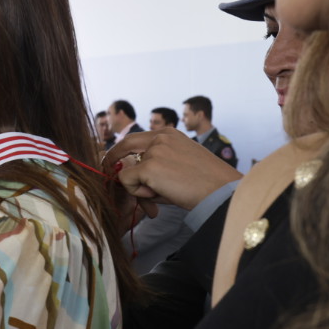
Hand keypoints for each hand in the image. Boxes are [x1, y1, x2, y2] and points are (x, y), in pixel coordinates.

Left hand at [104, 130, 241, 213]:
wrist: (221, 191)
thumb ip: (155, 165)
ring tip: (162, 194)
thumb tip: (127, 177)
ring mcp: (153, 151)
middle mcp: (160, 138)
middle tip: (107, 171)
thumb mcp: (178, 164)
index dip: (123, 151)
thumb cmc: (204, 183)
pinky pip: (127, 182)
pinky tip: (160, 195)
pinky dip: (139, 193)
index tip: (115, 162)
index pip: (136, 138)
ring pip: (127, 171)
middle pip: (123, 144)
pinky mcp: (149, 168)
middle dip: (112, 159)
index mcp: (169, 134)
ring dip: (140, 188)